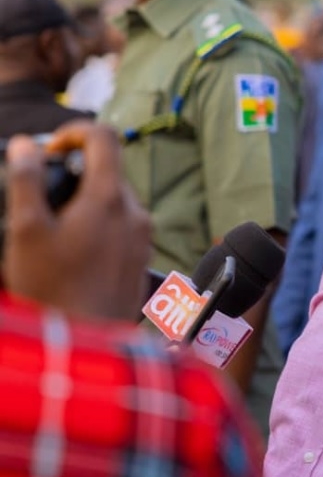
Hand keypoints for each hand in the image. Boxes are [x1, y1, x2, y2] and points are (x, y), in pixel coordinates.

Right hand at [2, 121, 151, 319]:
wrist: (86, 344)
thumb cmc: (52, 290)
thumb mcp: (26, 231)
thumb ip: (25, 180)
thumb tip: (26, 144)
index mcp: (110, 198)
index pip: (104, 136)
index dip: (73, 132)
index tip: (49, 151)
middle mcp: (136, 213)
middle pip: (109, 170)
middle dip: (75, 174)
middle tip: (43, 199)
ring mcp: (143, 237)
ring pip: (116, 199)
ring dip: (86, 201)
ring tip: (55, 232)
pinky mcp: (142, 257)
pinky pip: (123, 225)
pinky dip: (99, 224)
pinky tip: (74, 252)